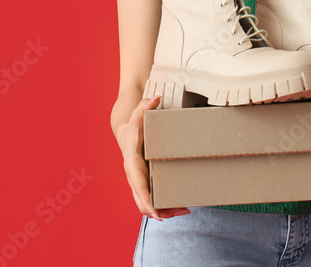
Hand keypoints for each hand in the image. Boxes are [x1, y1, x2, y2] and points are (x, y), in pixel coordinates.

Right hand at [119, 95, 191, 219]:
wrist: (126, 133)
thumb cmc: (134, 126)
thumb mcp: (138, 115)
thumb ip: (145, 105)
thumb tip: (155, 98)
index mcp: (132, 165)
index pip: (138, 187)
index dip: (147, 201)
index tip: (157, 212)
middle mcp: (134, 177)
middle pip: (143, 202)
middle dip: (160, 211)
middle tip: (180, 211)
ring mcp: (140, 181)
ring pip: (148, 204)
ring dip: (165, 210)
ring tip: (184, 209)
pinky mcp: (147, 182)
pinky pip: (153, 198)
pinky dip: (165, 204)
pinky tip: (179, 204)